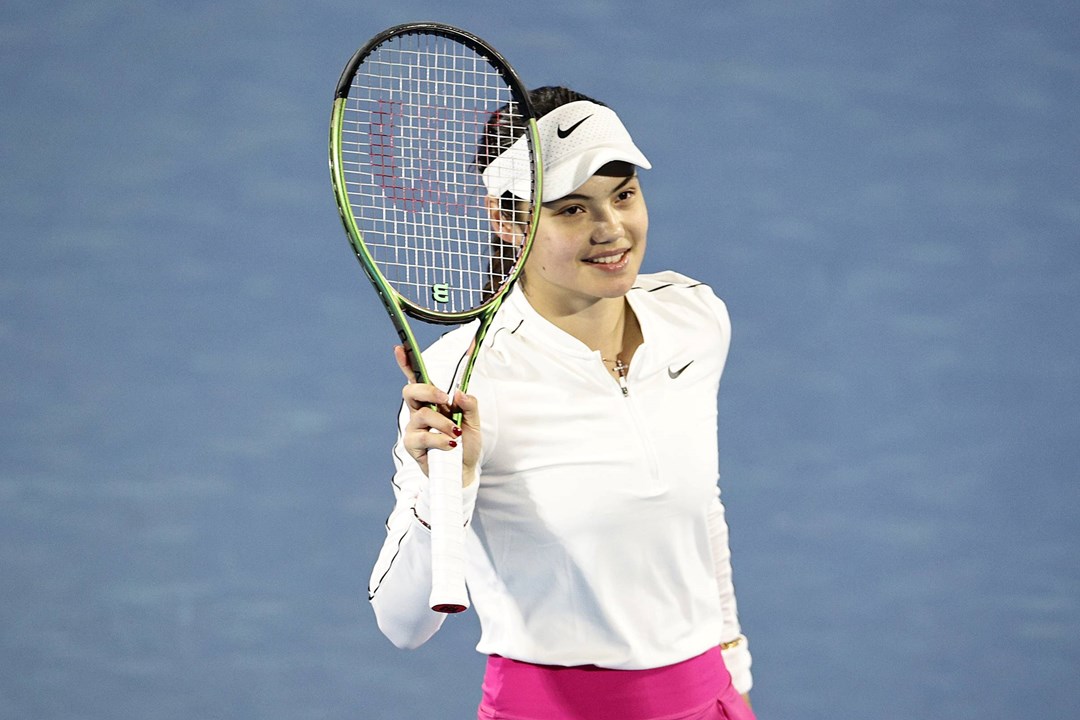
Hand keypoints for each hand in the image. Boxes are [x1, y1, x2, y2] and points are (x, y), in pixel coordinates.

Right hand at [394, 345, 480, 485]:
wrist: (463, 471)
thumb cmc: (465, 444)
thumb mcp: (474, 422)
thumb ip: (470, 405)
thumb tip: (459, 393)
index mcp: (433, 402)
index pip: (417, 379)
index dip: (407, 363)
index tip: (400, 348)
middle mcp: (419, 412)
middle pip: (411, 391)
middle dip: (428, 391)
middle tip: (445, 401)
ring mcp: (414, 428)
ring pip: (422, 415)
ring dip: (443, 423)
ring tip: (456, 434)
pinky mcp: (412, 445)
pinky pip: (423, 436)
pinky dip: (440, 440)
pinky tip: (450, 445)